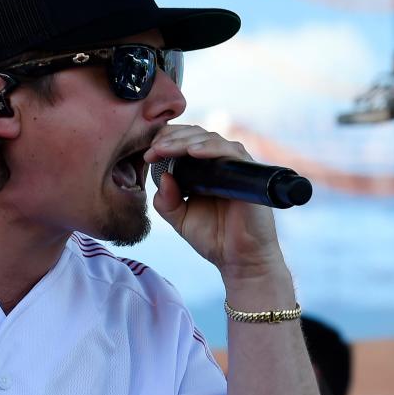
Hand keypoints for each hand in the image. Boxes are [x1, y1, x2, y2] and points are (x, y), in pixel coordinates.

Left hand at [144, 124, 285, 281]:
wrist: (239, 259)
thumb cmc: (213, 237)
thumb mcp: (179, 219)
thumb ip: (166, 201)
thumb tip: (162, 176)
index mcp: (201, 170)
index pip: (182, 143)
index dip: (163, 143)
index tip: (145, 154)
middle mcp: (218, 163)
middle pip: (194, 135)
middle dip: (169, 138)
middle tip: (152, 150)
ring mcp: (233, 165)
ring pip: (209, 139)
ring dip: (184, 141)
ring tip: (164, 149)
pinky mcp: (247, 171)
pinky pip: (229, 151)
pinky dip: (210, 148)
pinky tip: (192, 152)